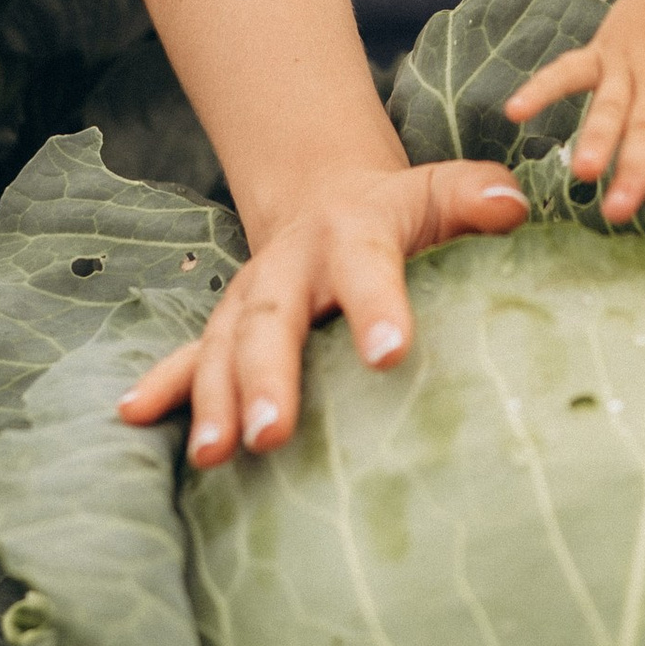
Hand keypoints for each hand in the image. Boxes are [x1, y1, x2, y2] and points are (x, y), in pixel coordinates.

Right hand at [118, 157, 526, 463]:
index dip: (377, 306)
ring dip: (215, 398)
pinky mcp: (226, 328)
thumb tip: (510, 206)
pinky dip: (164, 385)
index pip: (367, 268)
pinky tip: (133, 417)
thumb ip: (475, 197)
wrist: (327, 197)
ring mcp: (251, 298)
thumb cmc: (403, 214)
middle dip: (269, 375)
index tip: (391, 353)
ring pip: (225, 347)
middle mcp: (291, 266)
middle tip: (273, 434)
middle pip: (274, 318)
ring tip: (216, 452)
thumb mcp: (440, 193)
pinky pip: (189, 357)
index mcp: (353, 233)